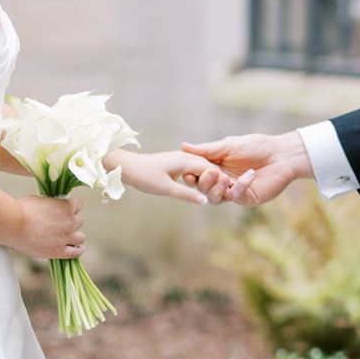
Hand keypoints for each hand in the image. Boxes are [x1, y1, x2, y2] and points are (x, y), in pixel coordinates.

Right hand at [12, 193, 84, 260]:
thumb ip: (51, 205)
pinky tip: (77, 249)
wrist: (13, 224)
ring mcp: (66, 237)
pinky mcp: (59, 251)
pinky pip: (76, 252)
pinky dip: (78, 250)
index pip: (78, 204)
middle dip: (71, 221)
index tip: (65, 210)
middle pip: (80, 221)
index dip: (71, 207)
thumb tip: (51, 208)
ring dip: (75, 236)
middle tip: (61, 224)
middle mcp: (70, 221)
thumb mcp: (40, 200)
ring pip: (81, 237)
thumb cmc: (22, 209)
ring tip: (67, 237)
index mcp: (66, 206)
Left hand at [115, 148, 230, 204]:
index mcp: (185, 160)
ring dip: (210, 178)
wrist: (127, 167)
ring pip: (201, 168)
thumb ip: (186, 194)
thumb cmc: (144, 176)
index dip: (221, 179)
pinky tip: (204, 186)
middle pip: (208, 167)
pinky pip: (194, 169)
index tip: (232, 190)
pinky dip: (201, 177)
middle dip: (219, 179)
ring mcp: (180, 159)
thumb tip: (205, 201)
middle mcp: (185, 157)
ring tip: (220, 190)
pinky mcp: (176, 163)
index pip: (210, 168)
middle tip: (230, 191)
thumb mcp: (166, 188)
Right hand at [178, 131, 309, 206]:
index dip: (190, 175)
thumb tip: (183, 146)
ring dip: (217, 188)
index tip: (188, 172)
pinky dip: (241, 186)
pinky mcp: (247, 198)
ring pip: (215, 198)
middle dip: (204, 182)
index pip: (196, 176)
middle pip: (202, 189)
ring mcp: (234, 192)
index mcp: (215, 168)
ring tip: (225, 177)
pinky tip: (250, 174)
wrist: (282, 154)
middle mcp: (222, 182)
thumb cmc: (257, 146)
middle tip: (212, 172)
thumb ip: (207, 150)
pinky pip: (237, 197)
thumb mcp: (229, 145)